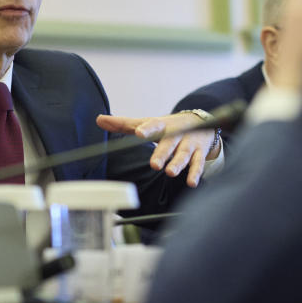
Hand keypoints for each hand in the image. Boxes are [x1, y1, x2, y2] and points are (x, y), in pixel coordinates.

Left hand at [96, 112, 218, 187]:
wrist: (202, 122)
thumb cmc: (168, 126)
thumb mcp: (148, 123)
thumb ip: (124, 124)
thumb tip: (99, 119)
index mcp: (162, 126)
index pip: (153, 126)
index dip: (146, 129)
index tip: (139, 133)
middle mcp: (176, 134)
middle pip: (168, 144)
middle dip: (162, 154)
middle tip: (154, 164)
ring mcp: (189, 144)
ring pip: (183, 155)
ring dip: (178, 164)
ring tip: (170, 173)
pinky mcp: (200, 153)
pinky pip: (198, 164)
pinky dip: (195, 174)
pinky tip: (191, 183)